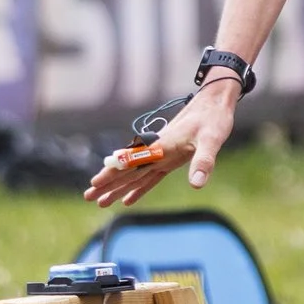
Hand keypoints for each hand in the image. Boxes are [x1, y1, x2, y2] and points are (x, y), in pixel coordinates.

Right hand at [84, 78, 240, 206]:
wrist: (215, 102)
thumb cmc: (214, 118)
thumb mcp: (212, 139)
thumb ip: (204, 160)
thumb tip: (197, 184)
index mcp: (163, 146)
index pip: (133, 162)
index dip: (114, 173)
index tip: (95, 182)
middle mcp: (158, 151)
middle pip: (128, 170)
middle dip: (108, 183)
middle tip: (87, 196)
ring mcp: (163, 156)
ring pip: (136, 175)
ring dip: (118, 188)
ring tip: (100, 202)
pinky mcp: (171, 159)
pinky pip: (151, 177)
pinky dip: (139, 189)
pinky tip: (128, 199)